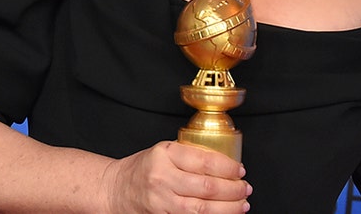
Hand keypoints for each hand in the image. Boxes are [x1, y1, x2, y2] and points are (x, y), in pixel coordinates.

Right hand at [101, 141, 251, 212]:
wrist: (115, 189)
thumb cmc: (142, 169)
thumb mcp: (163, 152)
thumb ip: (189, 155)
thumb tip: (225, 163)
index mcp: (164, 154)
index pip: (205, 161)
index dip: (228, 168)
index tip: (240, 170)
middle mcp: (162, 178)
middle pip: (207, 188)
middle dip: (233, 190)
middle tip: (245, 189)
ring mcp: (160, 202)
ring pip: (202, 210)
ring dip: (227, 209)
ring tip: (241, 205)